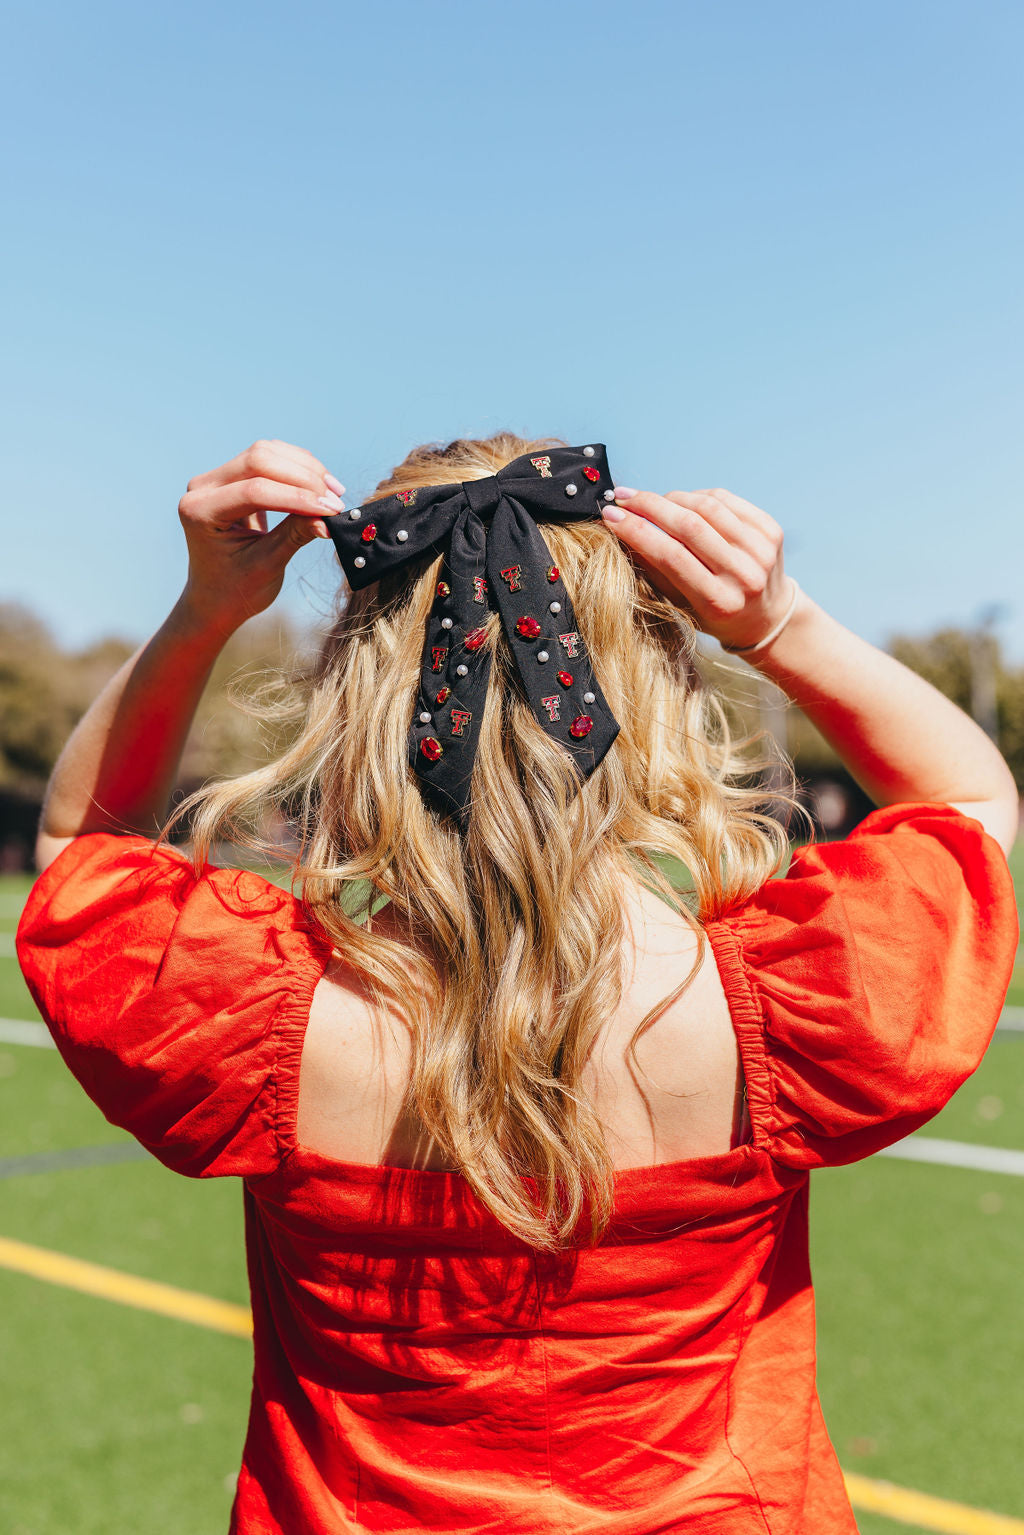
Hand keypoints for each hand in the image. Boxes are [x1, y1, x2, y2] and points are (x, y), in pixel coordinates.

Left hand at [176, 439, 344, 634]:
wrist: (216, 598)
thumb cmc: (237, 589)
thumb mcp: (267, 565)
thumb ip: (295, 535)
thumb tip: (329, 517)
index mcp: (200, 512)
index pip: (254, 491)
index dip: (298, 497)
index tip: (332, 510)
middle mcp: (202, 487)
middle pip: (258, 460)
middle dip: (303, 477)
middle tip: (335, 500)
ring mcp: (215, 478)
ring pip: (266, 452)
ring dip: (304, 468)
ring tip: (333, 491)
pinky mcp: (233, 476)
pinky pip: (269, 458)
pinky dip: (298, 467)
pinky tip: (319, 485)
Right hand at [602, 487, 793, 650]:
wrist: (768, 615)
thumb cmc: (715, 615)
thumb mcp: (682, 605)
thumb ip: (656, 570)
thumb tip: (622, 529)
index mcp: (719, 602)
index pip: (671, 556)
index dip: (637, 531)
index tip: (610, 516)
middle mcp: (744, 575)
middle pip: (689, 526)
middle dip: (650, 506)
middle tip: (623, 497)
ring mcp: (762, 550)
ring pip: (708, 506)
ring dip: (671, 497)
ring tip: (650, 499)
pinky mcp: (771, 530)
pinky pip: (726, 500)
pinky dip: (697, 496)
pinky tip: (682, 501)